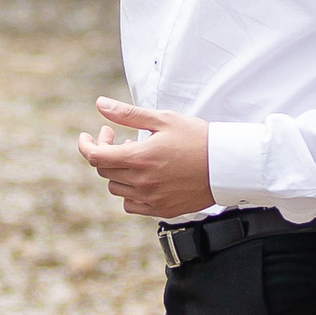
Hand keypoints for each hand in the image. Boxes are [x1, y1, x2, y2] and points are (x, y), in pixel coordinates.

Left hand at [76, 97, 214, 218]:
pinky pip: (130, 205)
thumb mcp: (163, 119)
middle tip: (118, 137)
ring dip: (117, 172)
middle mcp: (142, 181)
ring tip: (133, 156)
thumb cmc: (197, 137)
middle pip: (104, 171)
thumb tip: (100, 104)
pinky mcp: (161, 210)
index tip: (89, 136)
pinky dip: (129, 192)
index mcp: (139, 157)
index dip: (87, 145)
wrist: (228, 165)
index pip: (95, 157)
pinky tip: (141, 178)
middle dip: (104, 152)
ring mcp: (151, 198)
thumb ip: (128, 114)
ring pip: (115, 188)